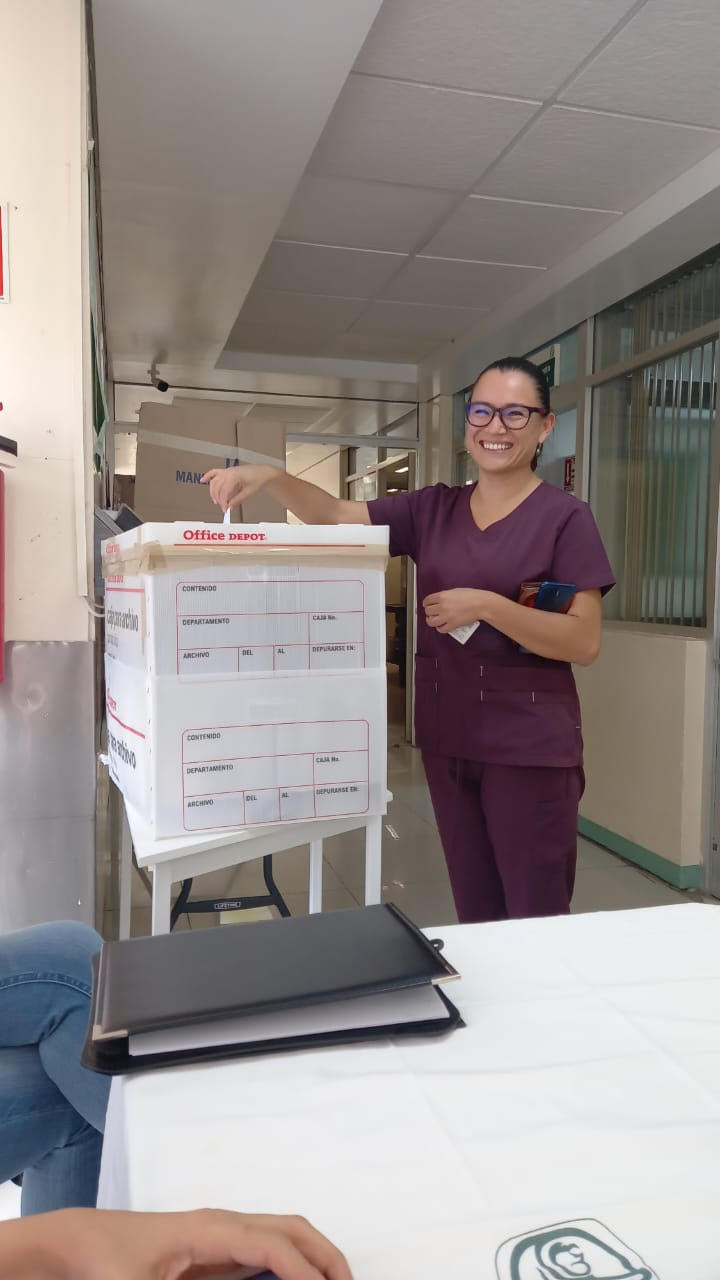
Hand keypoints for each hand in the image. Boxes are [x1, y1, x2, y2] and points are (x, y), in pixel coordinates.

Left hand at [12, 1208, 351, 1279]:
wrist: (78, 1244)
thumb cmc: (108, 1264)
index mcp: (212, 1229)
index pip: (273, 1244)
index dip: (304, 1270)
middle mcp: (223, 1225)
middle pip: (291, 1229)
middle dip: (326, 1257)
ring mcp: (220, 1234)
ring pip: (283, 1237)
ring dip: (313, 1259)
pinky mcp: (213, 1250)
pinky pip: (265, 1252)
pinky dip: (290, 1266)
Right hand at [201, 464, 277, 512]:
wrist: (263, 473)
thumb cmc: (258, 480)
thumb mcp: (249, 493)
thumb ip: (238, 500)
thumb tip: (229, 506)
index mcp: (234, 477)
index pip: (224, 492)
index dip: (223, 502)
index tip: (225, 510)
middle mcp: (228, 472)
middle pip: (217, 487)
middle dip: (219, 498)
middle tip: (223, 507)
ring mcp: (227, 471)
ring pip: (214, 481)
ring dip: (213, 491)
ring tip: (216, 501)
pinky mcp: (227, 471)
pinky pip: (215, 472)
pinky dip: (208, 476)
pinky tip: (202, 480)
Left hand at [423, 588, 485, 633]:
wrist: (480, 604)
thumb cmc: (471, 596)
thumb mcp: (454, 591)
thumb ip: (444, 595)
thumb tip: (438, 600)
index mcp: (442, 596)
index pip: (427, 601)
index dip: (426, 603)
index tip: (426, 605)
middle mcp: (442, 606)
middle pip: (428, 611)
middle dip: (429, 612)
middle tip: (431, 612)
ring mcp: (447, 616)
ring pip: (431, 622)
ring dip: (431, 621)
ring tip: (433, 620)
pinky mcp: (453, 625)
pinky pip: (441, 629)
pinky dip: (439, 628)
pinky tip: (441, 626)